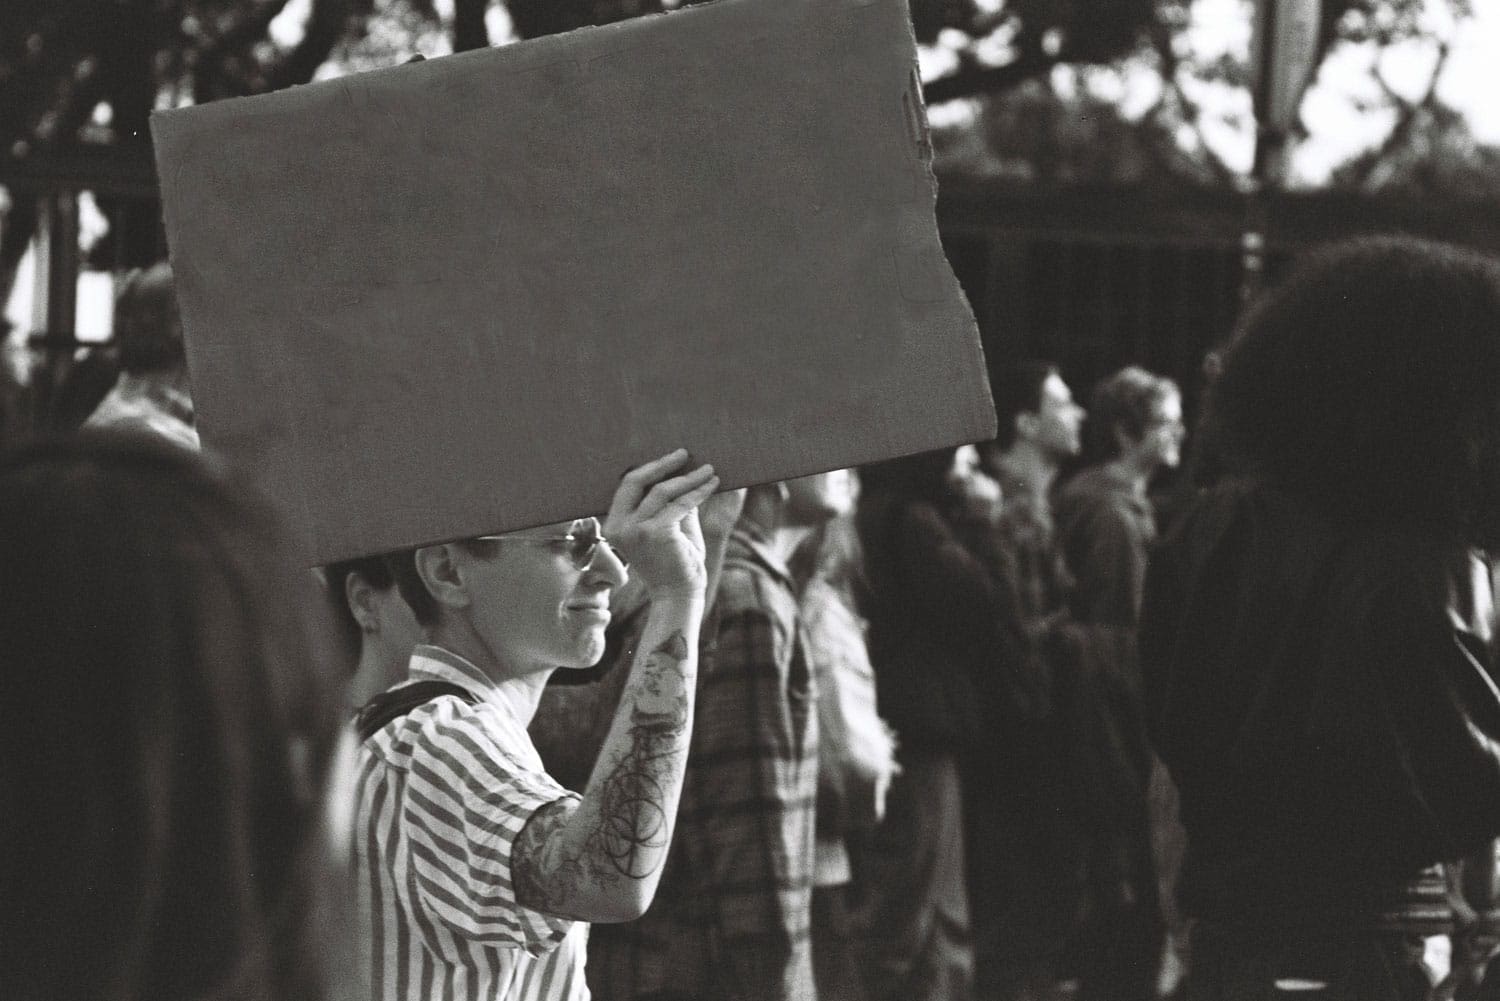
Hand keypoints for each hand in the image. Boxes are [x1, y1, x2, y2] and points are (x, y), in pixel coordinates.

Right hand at [604, 449, 718, 597]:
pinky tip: (713, 484)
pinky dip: (699, 491)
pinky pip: (681, 503)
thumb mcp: (670, 527)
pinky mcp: (657, 533)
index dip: (650, 468)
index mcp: (615, 524)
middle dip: (662, 464)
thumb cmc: (675, 564)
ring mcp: (636, 530)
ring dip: (688, 477)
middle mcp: (619, 526)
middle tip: (685, 453)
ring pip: (663, 490)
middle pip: (636, 481)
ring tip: (708, 470)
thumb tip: (684, 472)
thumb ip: (672, 502)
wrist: (678, 597)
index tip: (671, 458)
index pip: (628, 486)